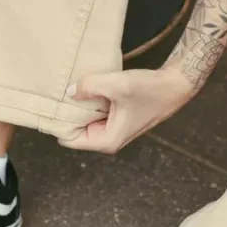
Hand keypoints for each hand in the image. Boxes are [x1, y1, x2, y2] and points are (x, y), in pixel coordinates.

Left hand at [60, 67, 195, 153]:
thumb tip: (69, 91)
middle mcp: (108, 140)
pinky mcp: (117, 119)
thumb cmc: (150, 89)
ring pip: (84, 121)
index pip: (69, 140)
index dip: (59, 123)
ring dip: (79, 107)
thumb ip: (90, 86)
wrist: (175, 85)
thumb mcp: (117, 85)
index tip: (51, 105)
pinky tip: (86, 88)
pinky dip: (90, 102)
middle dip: (67, 114)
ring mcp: (113, 130)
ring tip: (71, 88)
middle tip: (59, 93)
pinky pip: (94, 113)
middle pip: (75, 131)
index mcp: (107, 141)